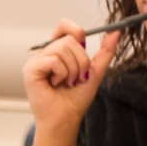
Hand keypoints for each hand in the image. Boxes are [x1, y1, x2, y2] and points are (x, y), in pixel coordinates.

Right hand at [23, 18, 119, 145]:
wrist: (66, 119)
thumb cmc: (75, 99)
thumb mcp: (95, 71)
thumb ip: (105, 51)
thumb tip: (117, 31)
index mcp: (56, 52)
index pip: (64, 26)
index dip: (77, 31)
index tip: (85, 46)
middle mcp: (44, 54)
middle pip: (69, 39)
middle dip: (81, 60)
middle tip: (78, 77)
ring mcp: (35, 62)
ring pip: (62, 49)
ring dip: (73, 69)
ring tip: (68, 83)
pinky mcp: (30, 70)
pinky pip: (54, 60)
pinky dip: (63, 74)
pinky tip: (56, 84)